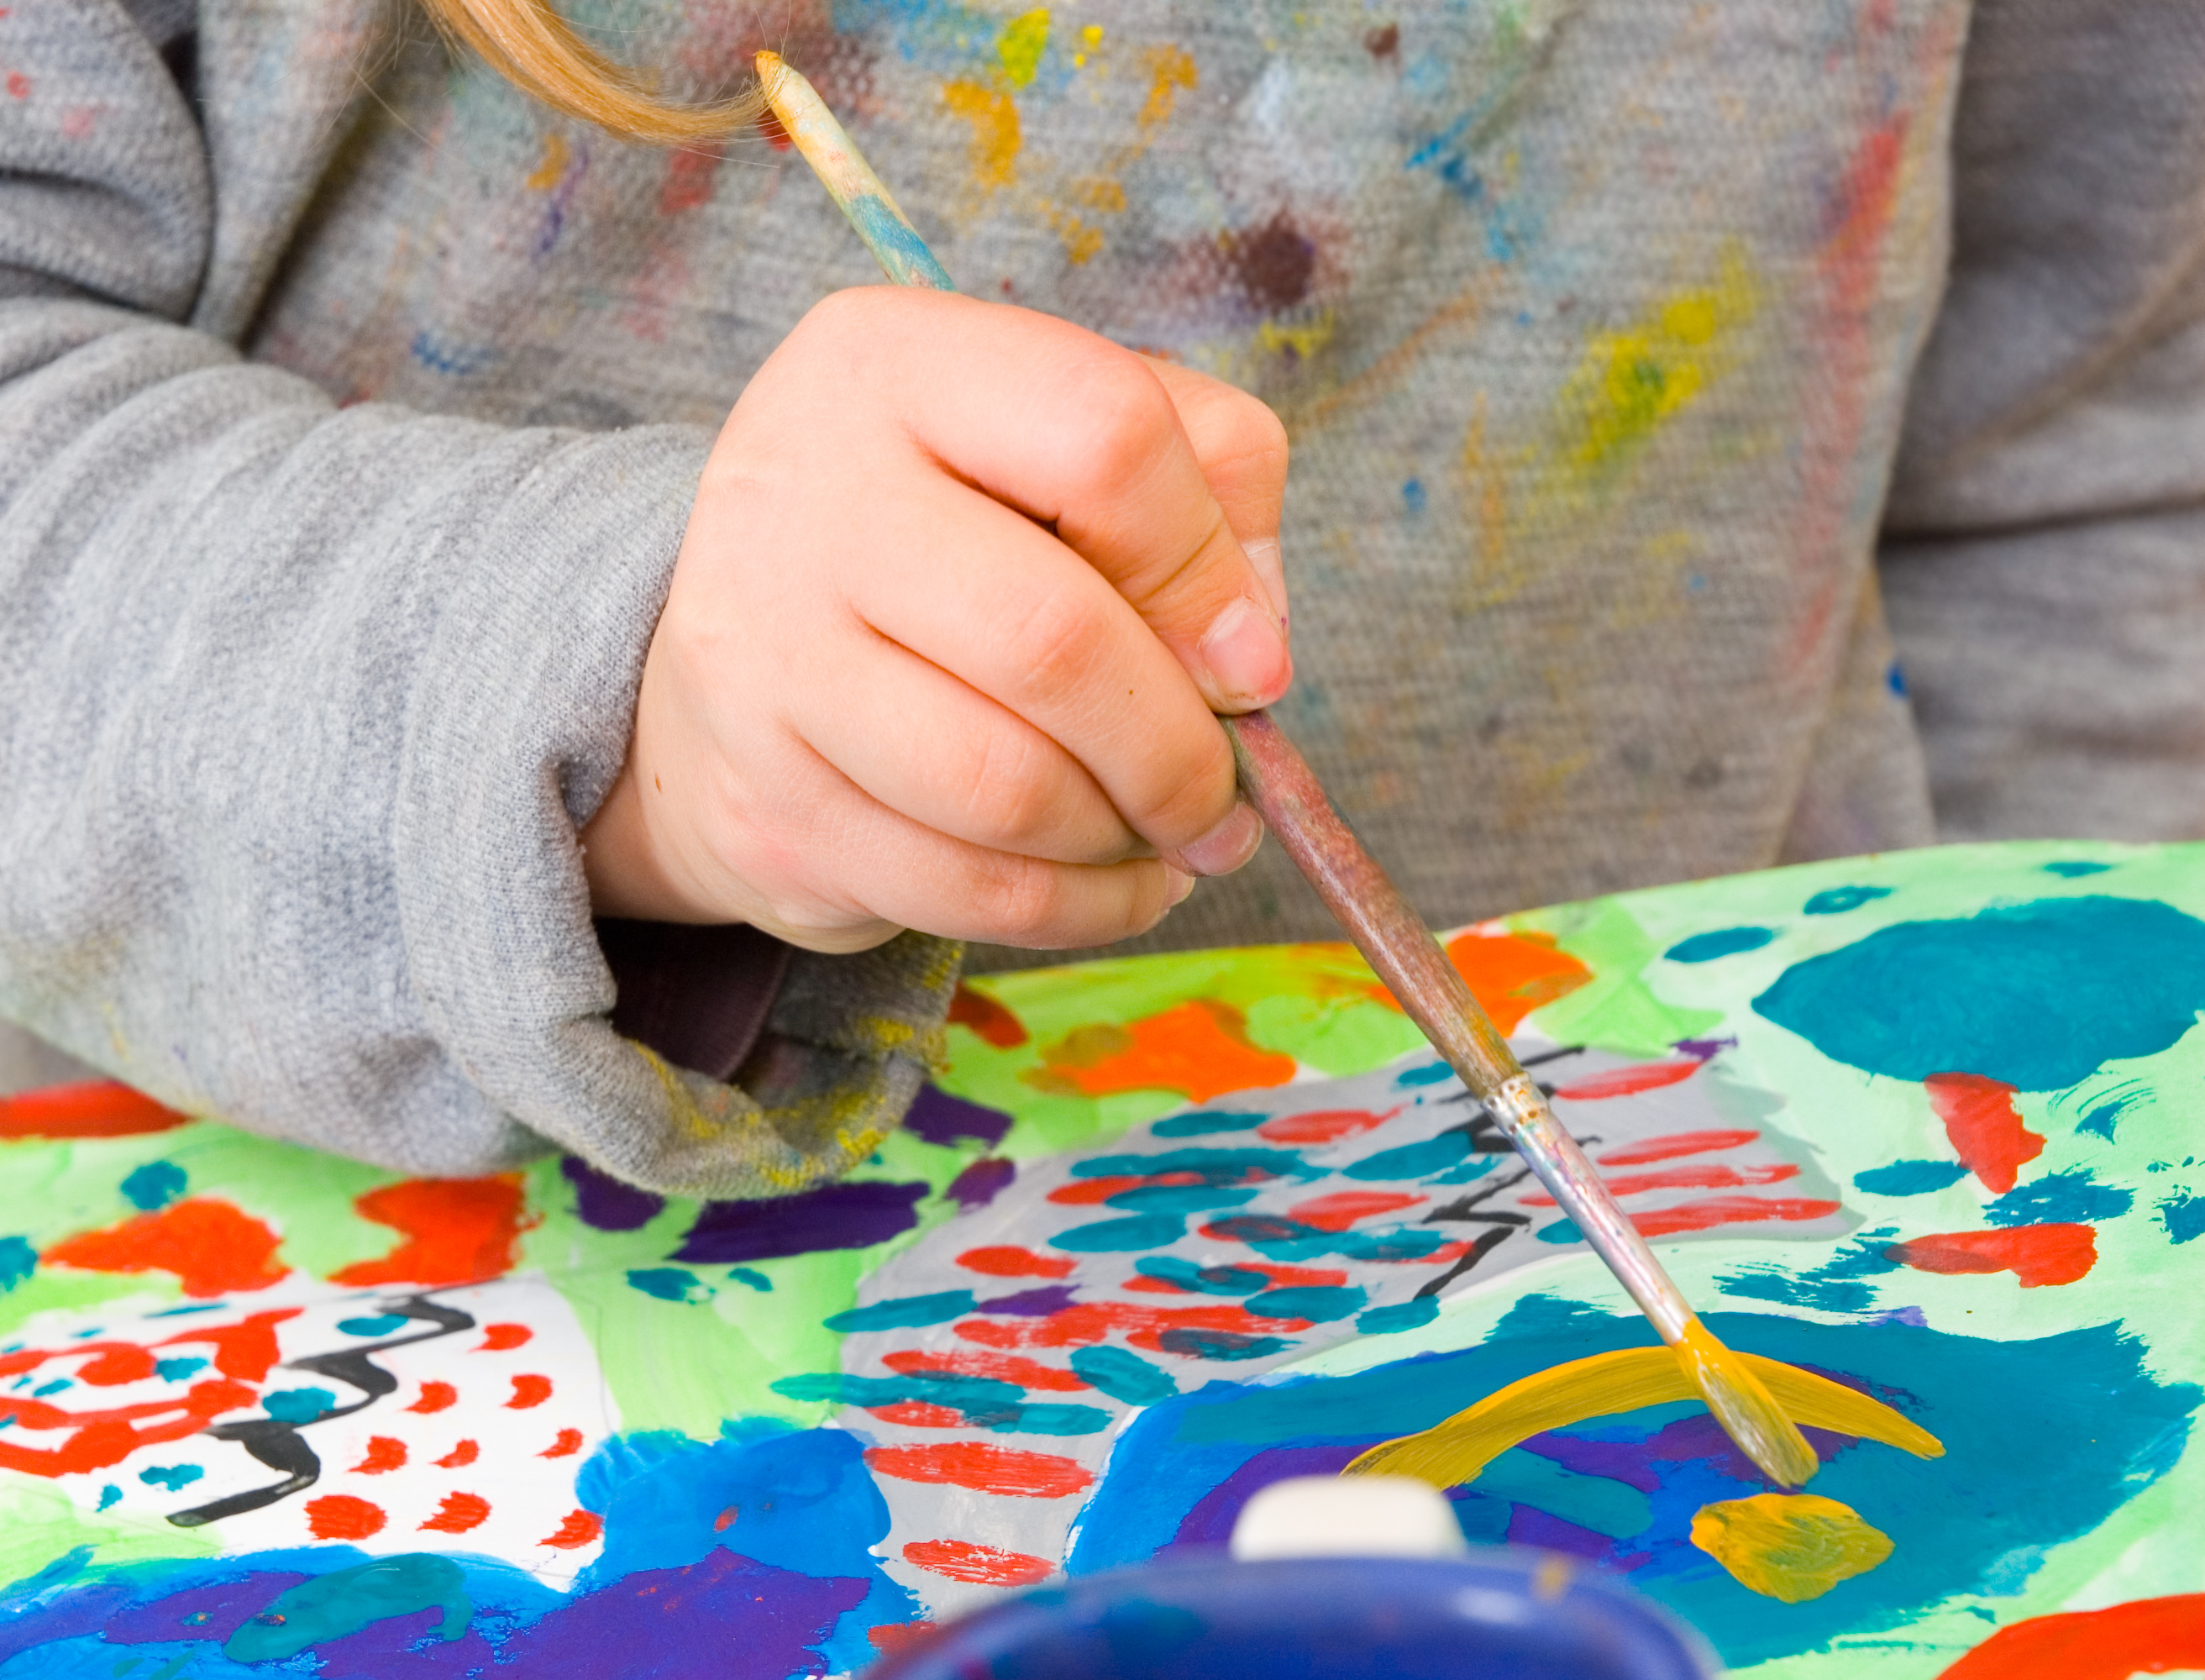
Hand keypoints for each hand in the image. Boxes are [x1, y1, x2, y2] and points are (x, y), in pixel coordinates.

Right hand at [580, 287, 1291, 953]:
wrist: (746, 651)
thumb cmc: (955, 531)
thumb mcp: (1067, 437)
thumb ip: (1207, 479)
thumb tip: (1251, 650)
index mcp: (890, 364)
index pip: (1103, 434)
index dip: (1208, 565)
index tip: (1250, 660)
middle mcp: (802, 495)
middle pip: (1053, 641)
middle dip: (1180, 748)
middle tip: (1225, 795)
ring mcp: (765, 662)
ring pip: (1006, 791)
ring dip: (1128, 837)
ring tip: (1168, 833)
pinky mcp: (767, 809)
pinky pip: (965, 893)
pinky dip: (1080, 909)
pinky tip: (1113, 882)